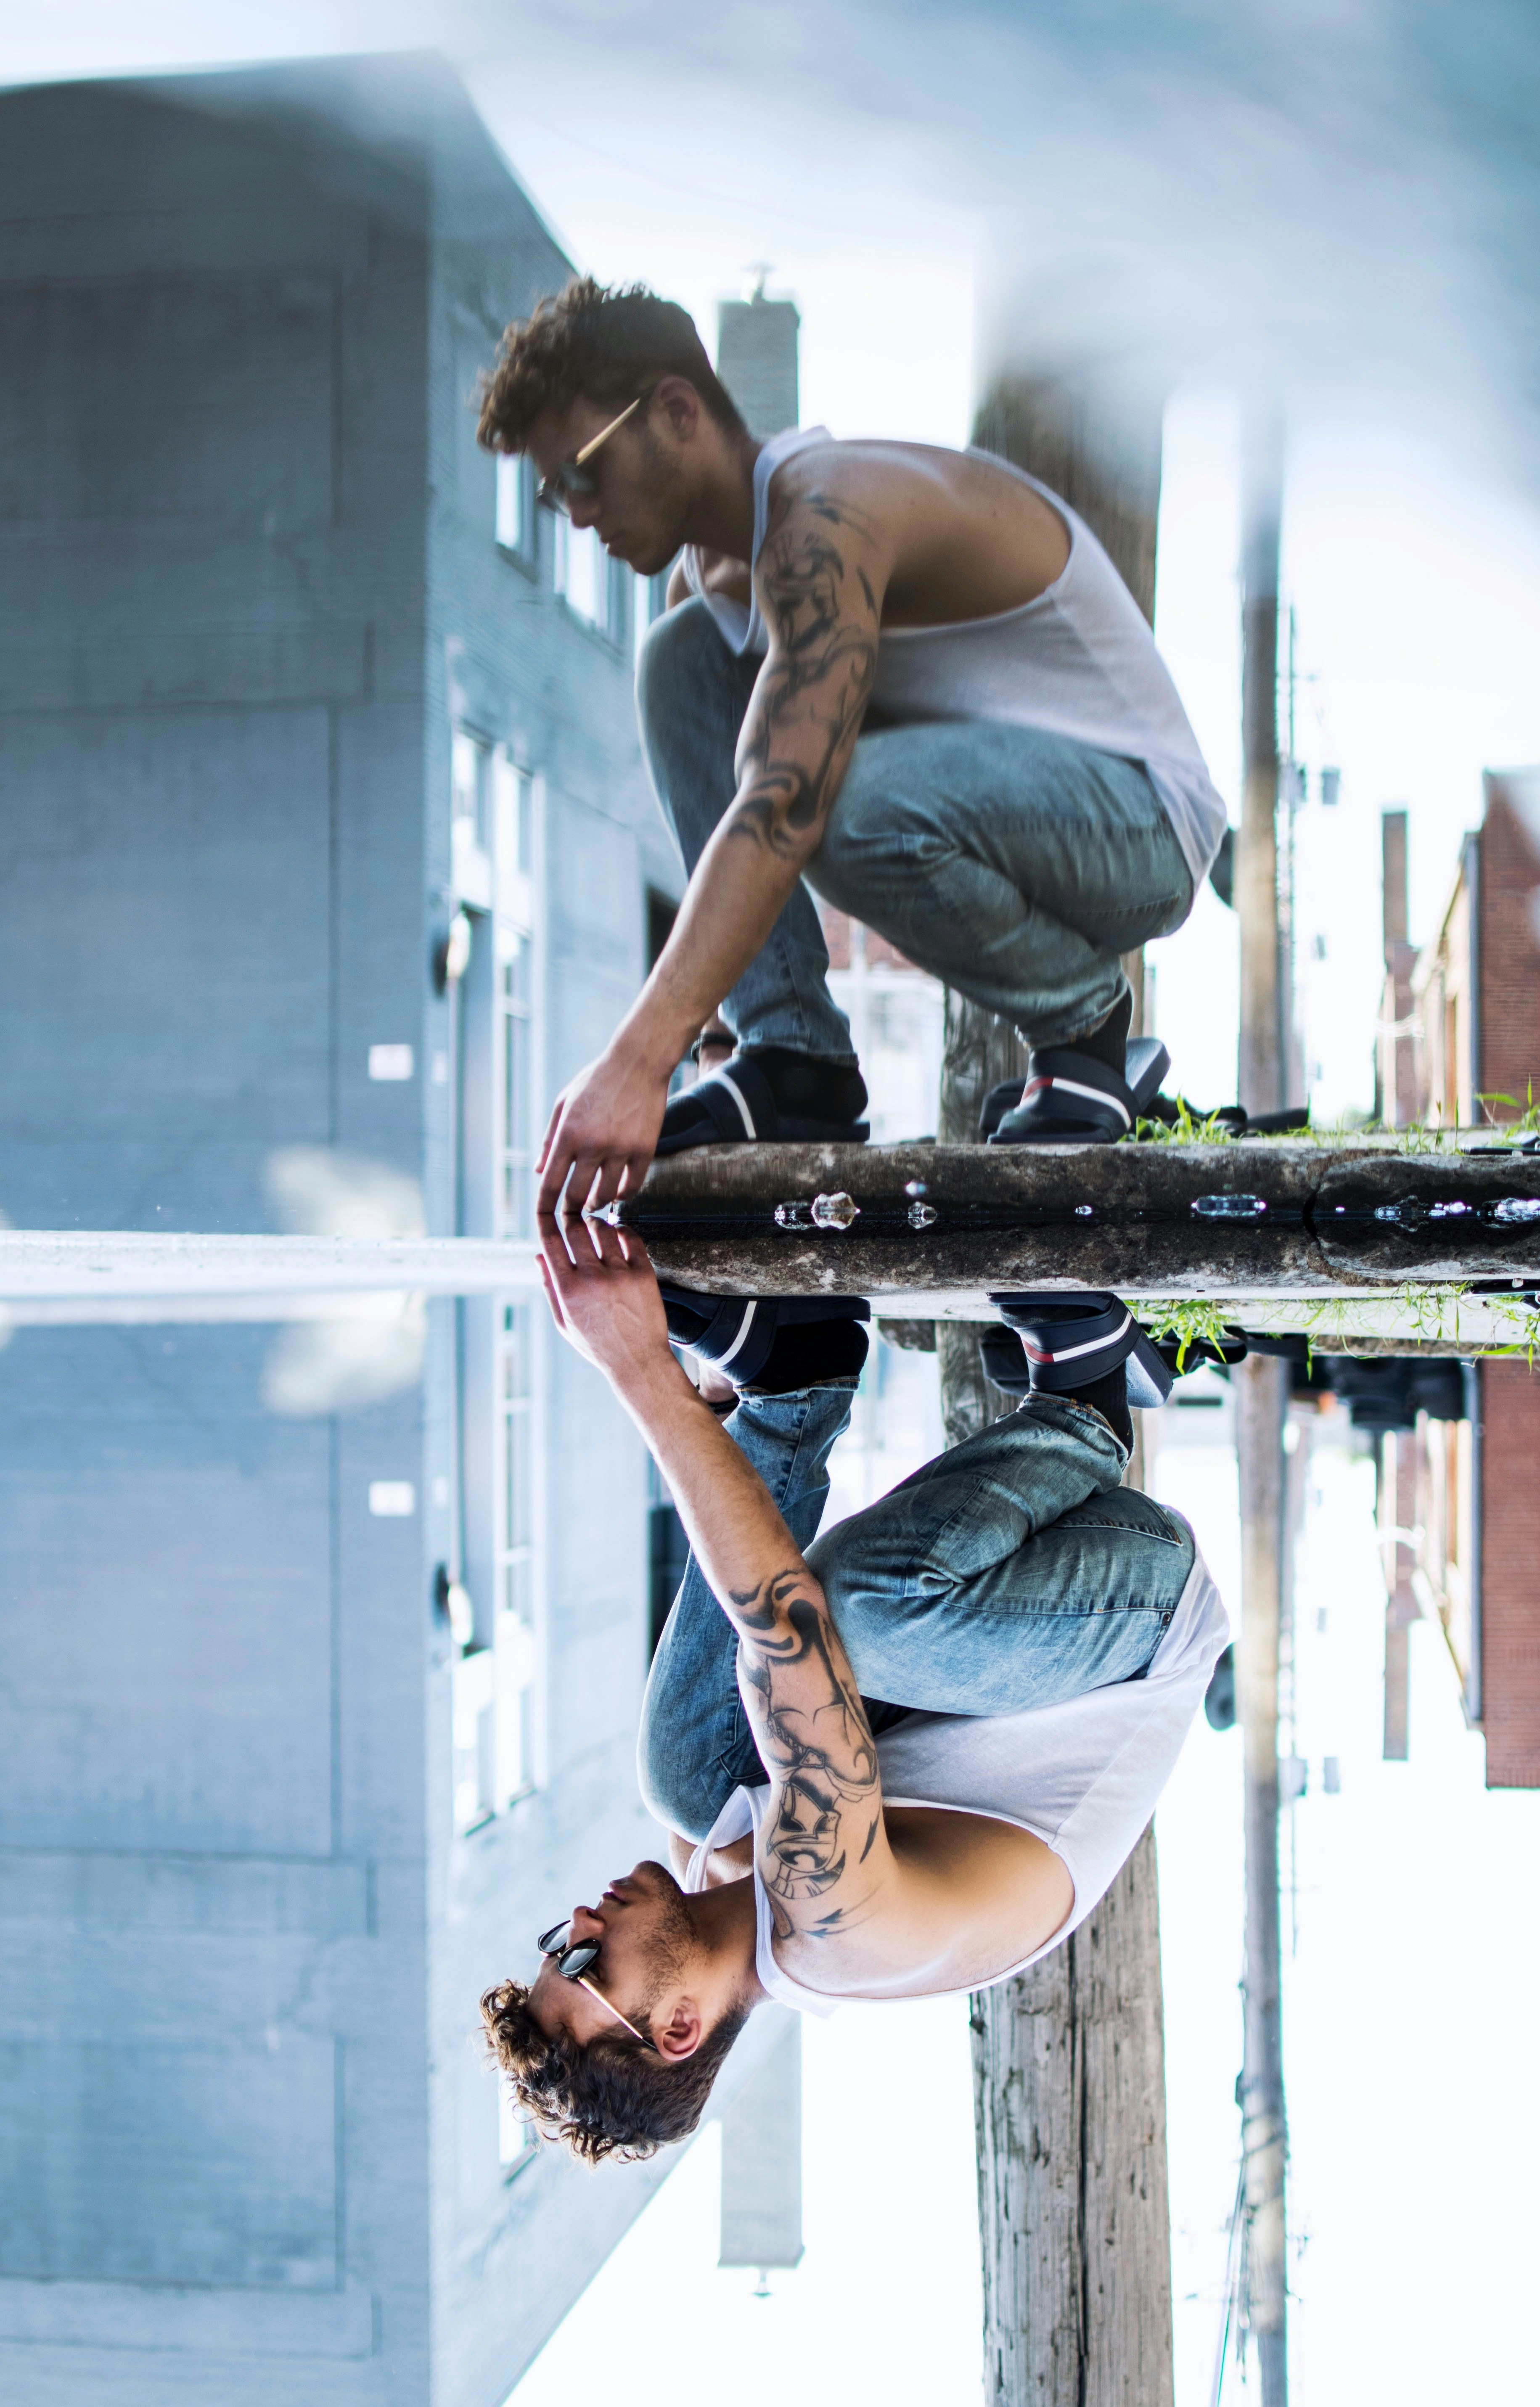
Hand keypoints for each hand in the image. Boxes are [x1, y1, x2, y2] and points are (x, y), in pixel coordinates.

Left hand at [535, 1034, 673, 1215]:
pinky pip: (632, 1186)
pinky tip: (618, 1192)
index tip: (543, 1218)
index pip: (550, 1183)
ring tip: (594, 1201)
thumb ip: (549, 1139)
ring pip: (605, 1195)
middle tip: (571, 1213)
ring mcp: (620, 1149)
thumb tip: (539, 1172)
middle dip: (571, 1210)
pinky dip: (623, 1195)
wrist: (637, 1063)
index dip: (545, 1207)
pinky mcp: (644, 1149)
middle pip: (576, 1195)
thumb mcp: (563, 1103)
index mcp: (568, 1133)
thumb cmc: (597, 1080)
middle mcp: (592, 1144)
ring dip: (597, 1203)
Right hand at [537, 1213, 676, 1389]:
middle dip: (571, 1216)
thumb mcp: (564, 1322)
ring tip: (596, 1226)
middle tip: (574, 1215)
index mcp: (568, 1290)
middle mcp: (592, 1279)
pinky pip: (631, 1238)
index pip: (550, 1242)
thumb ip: (549, 1288)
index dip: (545, 1219)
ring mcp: (619, 1275)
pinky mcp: (643, 1274)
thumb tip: (538, 1256)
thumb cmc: (598, 1345)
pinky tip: (619, 1233)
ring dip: (597, 1222)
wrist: (637, 1360)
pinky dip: (622, 1230)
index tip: (546, 1209)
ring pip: (603, 1230)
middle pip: (575, 1228)